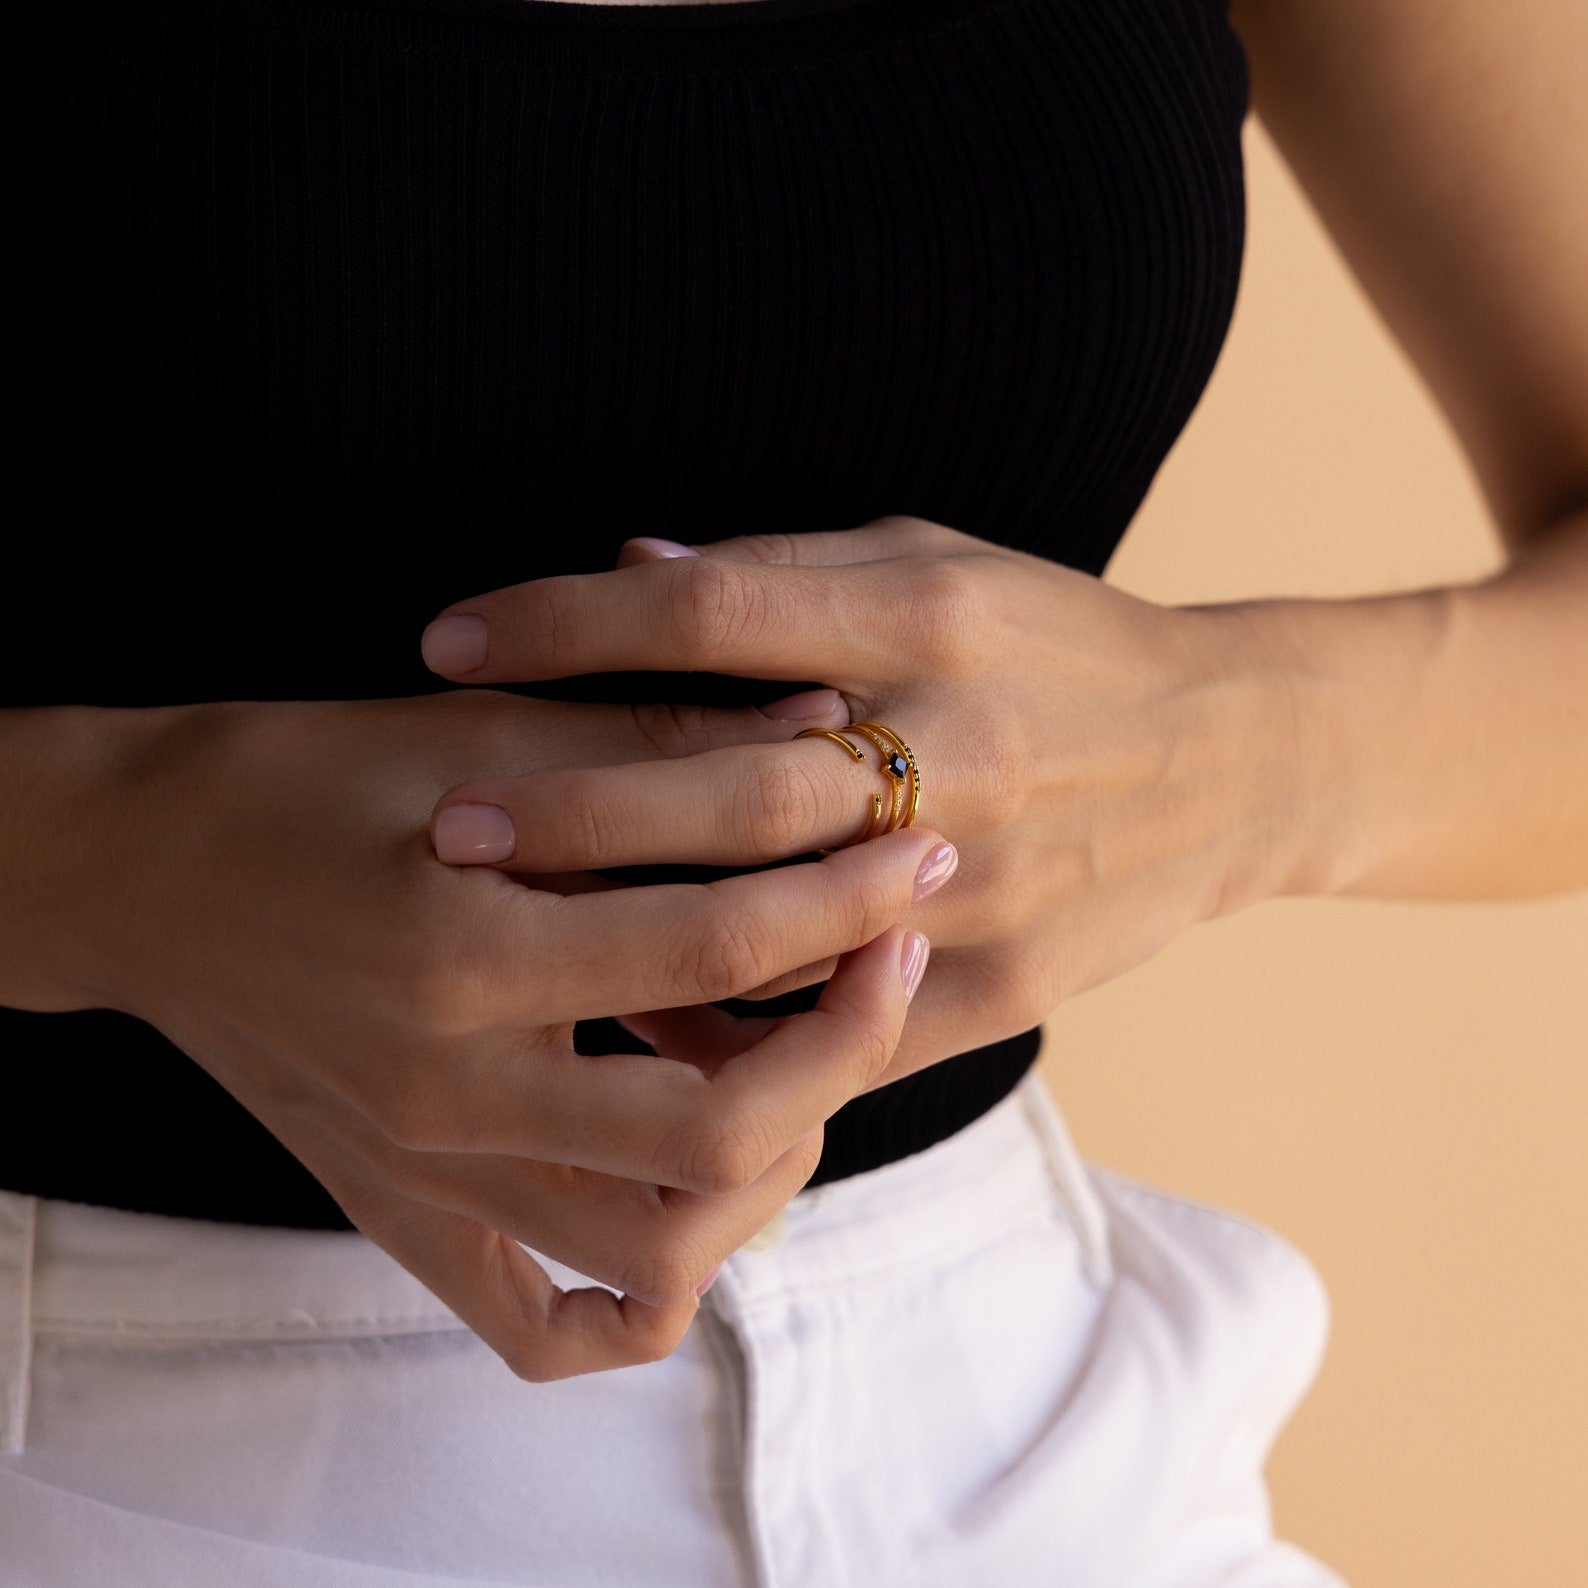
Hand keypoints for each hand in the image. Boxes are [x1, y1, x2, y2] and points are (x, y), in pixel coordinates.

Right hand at [36, 693, 948, 1378]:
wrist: (147, 874)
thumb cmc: (308, 782)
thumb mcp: (480, 735)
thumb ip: (664, 740)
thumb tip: (833, 727)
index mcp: (461, 955)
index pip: (718, 948)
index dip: (847, 892)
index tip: (919, 845)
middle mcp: (446, 1097)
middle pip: (717, 1134)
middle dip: (849, 1038)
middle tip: (896, 951)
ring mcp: (426, 1179)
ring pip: (659, 1246)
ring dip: (772, 1160)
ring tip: (805, 1060)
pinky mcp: (406, 1216)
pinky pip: (547, 1324)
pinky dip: (642, 1293)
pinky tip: (693, 1206)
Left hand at [420, 515, 1316, 1083]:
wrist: (1232, 763)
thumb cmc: (1060, 643)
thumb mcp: (943, 565)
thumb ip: (790, 571)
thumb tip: (632, 565)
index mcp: (928, 619)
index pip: (710, 613)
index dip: (564, 622)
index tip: (448, 640)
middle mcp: (954, 748)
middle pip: (724, 785)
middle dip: (566, 809)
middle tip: (445, 827)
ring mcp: (980, 882)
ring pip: (771, 928)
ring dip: (628, 935)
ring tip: (505, 936)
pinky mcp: (1005, 986)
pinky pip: (837, 1028)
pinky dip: (731, 1029)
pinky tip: (640, 1021)